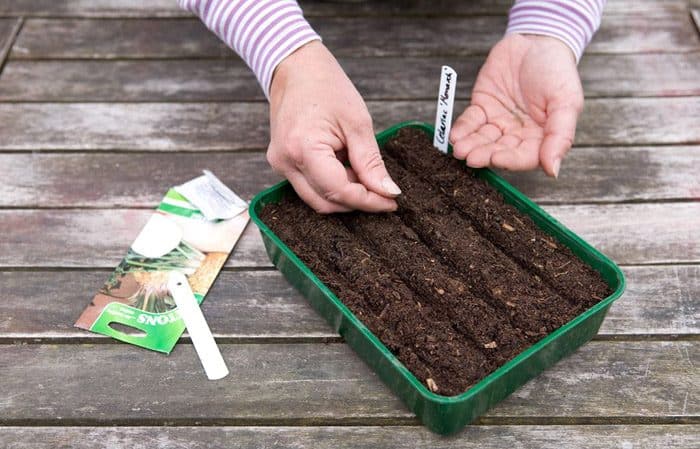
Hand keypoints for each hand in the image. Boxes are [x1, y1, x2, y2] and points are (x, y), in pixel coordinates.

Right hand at [267, 41, 399, 212]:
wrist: (295, 67)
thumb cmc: (326, 87)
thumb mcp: (357, 122)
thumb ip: (371, 162)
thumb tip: (387, 192)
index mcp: (304, 149)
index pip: (339, 192)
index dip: (368, 202)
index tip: (391, 202)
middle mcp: (286, 162)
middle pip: (325, 203)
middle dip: (356, 202)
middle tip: (383, 192)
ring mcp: (280, 164)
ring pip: (316, 199)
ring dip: (344, 194)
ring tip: (362, 173)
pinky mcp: (281, 163)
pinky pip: (309, 187)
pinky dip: (331, 185)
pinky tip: (346, 168)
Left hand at [450, 34, 583, 176]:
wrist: (537, 40)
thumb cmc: (557, 71)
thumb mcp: (566, 101)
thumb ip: (560, 135)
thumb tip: (554, 171)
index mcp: (541, 138)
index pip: (524, 157)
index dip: (510, 160)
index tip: (497, 159)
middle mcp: (518, 134)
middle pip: (499, 150)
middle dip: (483, 154)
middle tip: (469, 157)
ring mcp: (498, 121)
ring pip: (482, 139)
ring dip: (470, 145)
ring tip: (459, 149)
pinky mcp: (482, 107)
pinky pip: (470, 122)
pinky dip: (462, 129)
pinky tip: (455, 135)